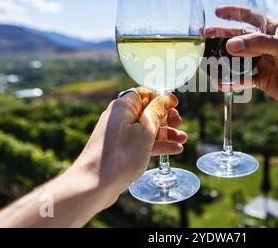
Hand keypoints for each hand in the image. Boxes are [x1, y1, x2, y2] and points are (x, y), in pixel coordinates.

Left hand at [71, 87, 186, 208]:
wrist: (95, 184)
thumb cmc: (121, 155)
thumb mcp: (145, 131)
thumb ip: (156, 112)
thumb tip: (163, 99)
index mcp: (123, 107)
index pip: (144, 93)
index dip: (161, 97)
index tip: (175, 103)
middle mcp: (119, 117)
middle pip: (147, 111)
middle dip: (166, 117)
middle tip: (179, 122)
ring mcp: (119, 135)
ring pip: (146, 129)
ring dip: (166, 133)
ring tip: (183, 139)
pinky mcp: (120, 150)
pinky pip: (141, 142)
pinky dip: (157, 144)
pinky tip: (174, 150)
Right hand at [207, 5, 277, 111]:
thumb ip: (256, 44)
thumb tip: (229, 45)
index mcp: (273, 29)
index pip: (250, 16)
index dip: (233, 12)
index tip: (217, 11)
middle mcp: (265, 43)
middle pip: (238, 37)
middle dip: (221, 37)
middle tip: (204, 36)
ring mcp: (262, 61)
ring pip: (237, 59)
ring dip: (223, 61)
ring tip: (208, 63)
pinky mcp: (261, 78)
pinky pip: (242, 77)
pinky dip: (232, 80)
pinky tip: (221, 83)